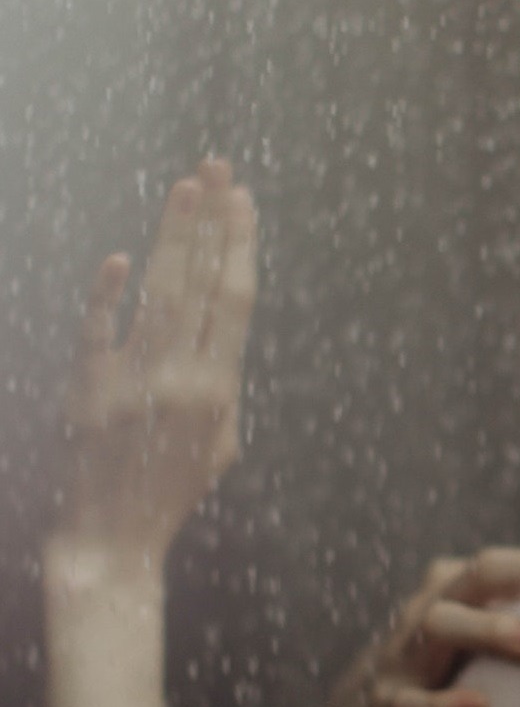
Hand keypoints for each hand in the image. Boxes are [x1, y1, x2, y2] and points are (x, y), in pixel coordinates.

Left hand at [54, 158, 257, 561]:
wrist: (112, 538)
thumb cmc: (173, 490)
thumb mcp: (222, 442)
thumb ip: (224, 383)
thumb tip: (222, 332)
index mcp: (219, 388)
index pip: (235, 299)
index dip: (240, 245)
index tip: (245, 201)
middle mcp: (179, 377)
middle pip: (200, 281)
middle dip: (211, 219)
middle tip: (217, 168)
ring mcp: (131, 382)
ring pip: (158, 294)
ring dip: (173, 237)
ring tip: (186, 187)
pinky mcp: (87, 391)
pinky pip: (97, 335)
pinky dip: (107, 296)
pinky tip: (120, 258)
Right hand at [329, 520, 519, 706]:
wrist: (370, 697)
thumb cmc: (449, 655)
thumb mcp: (484, 619)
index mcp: (460, 583)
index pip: (515, 558)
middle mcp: (432, 603)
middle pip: (482, 572)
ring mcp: (405, 648)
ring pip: (443, 623)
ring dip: (494, 629)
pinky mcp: (386, 697)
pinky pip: (412, 700)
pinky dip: (444, 705)